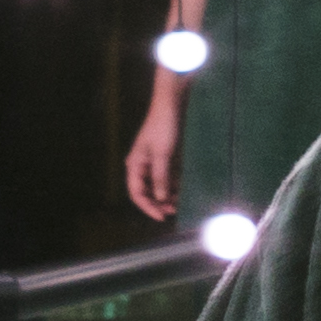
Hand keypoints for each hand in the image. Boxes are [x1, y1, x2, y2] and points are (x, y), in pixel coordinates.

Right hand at [122, 81, 182, 223]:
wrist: (172, 103)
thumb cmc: (164, 126)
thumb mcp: (163, 154)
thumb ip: (161, 177)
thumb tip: (161, 199)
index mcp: (135, 164)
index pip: (136, 193)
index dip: (148, 207)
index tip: (162, 217)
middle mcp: (142, 165)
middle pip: (147, 191)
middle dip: (159, 202)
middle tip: (174, 211)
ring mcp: (154, 161)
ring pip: (159, 185)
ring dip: (169, 195)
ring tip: (181, 202)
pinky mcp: (166, 157)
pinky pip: (168, 176)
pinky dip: (175, 184)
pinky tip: (184, 189)